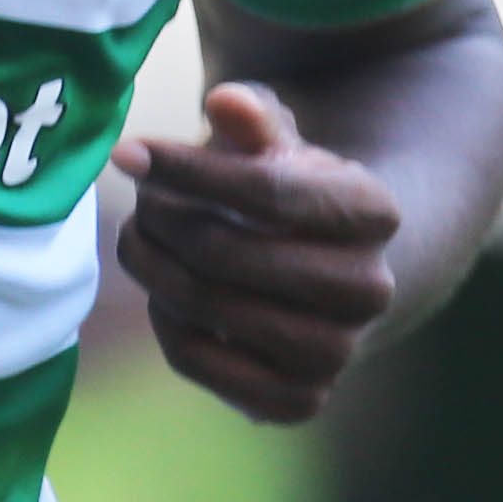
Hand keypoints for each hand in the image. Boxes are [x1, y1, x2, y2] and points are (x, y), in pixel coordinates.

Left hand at [112, 80, 403, 422]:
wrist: (329, 275)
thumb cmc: (289, 192)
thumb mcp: (275, 142)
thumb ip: (252, 117)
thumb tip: (224, 101)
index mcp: (374, 212)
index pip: (265, 191)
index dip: (186, 169)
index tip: (128, 152)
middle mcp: (370, 289)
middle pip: (228, 253)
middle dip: (163, 220)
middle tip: (138, 203)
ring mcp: (339, 352)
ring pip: (209, 308)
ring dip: (154, 270)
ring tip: (142, 239)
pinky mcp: (299, 400)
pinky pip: (200, 361)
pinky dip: (167, 325)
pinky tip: (166, 294)